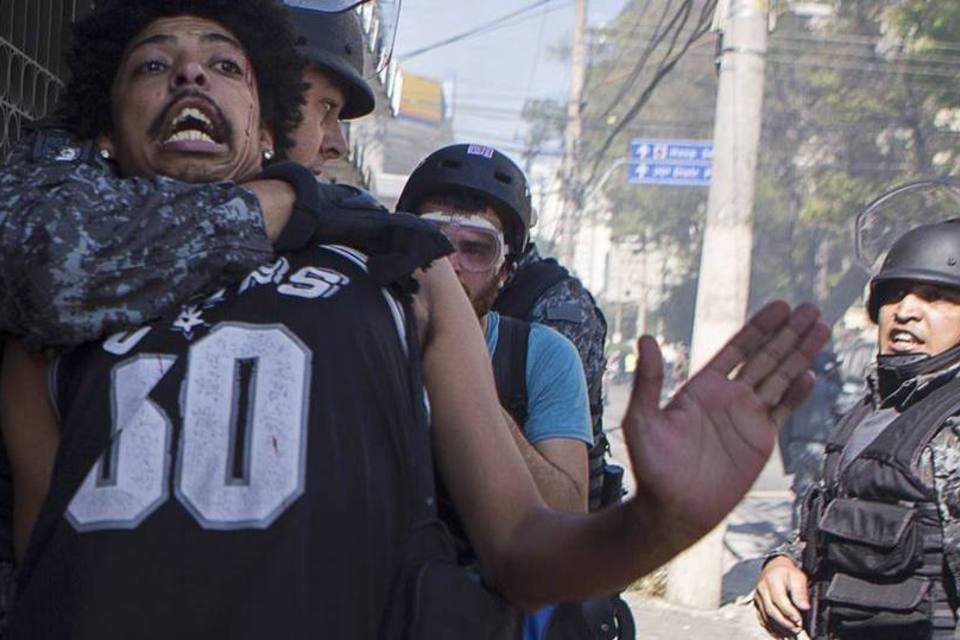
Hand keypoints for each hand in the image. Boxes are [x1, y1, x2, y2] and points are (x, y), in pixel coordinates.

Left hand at [622, 301, 827, 542]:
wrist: (674, 509)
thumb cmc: (653, 467)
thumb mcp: (642, 419)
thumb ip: (648, 380)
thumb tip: (645, 339)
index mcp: (702, 387)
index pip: (737, 349)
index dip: (759, 328)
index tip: (779, 307)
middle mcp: (728, 397)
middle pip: (765, 357)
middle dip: (788, 333)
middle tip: (810, 308)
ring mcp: (747, 418)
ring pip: (780, 378)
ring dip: (800, 355)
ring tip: (820, 329)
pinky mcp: (760, 441)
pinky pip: (783, 411)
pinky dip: (798, 394)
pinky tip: (811, 375)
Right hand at [754, 556, 809, 636]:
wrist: (774, 567)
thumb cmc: (787, 573)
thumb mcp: (798, 577)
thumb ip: (801, 592)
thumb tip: (804, 607)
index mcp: (772, 580)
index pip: (779, 599)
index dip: (789, 612)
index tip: (799, 621)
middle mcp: (762, 588)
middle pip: (771, 610)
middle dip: (785, 623)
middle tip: (797, 629)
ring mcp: (758, 596)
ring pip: (766, 616)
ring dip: (779, 627)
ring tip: (791, 632)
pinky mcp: (757, 603)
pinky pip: (762, 618)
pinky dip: (771, 627)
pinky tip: (780, 632)